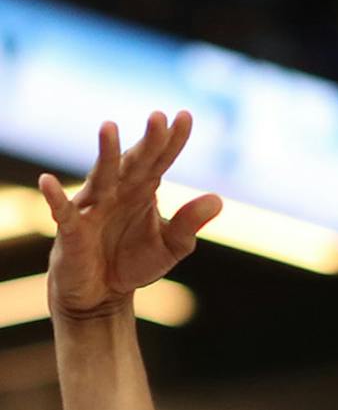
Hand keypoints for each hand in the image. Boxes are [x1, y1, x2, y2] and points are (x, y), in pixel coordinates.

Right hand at [44, 112, 221, 321]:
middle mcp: (118, 191)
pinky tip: (47, 181)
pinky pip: (63, 212)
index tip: (186, 116)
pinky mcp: (72, 230)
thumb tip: (218, 200)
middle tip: (158, 116)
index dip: (172, 140)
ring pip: (101, 176)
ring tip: (108, 127)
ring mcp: (93, 207)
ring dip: (105, 154)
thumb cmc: (133, 262)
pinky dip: (54, 197)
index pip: (160, 159)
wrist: (101, 294)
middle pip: (134, 161)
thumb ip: (189, 224)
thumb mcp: (170, 247)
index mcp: (143, 190)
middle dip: (146, 141)